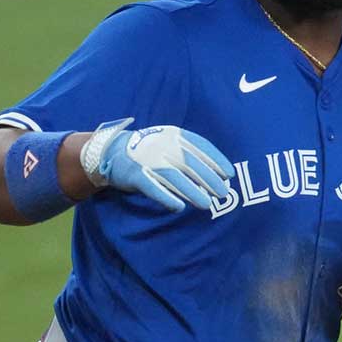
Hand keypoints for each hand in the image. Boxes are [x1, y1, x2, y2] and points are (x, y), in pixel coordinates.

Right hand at [80, 118, 234, 211]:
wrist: (113, 150)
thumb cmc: (151, 149)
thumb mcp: (172, 142)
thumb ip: (191, 153)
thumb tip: (219, 173)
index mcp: (174, 135)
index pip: (200, 146)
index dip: (216, 160)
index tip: (229, 174)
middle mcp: (162, 144)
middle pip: (190, 163)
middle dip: (209, 179)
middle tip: (223, 193)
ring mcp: (147, 159)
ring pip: (174, 177)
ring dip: (191, 191)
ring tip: (206, 204)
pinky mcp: (134, 174)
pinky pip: (152, 187)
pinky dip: (166, 197)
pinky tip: (179, 207)